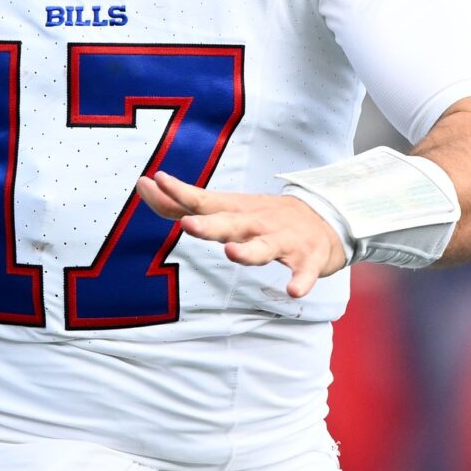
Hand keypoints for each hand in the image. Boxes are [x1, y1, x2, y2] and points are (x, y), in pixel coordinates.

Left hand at [136, 170, 346, 298]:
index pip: (202, 200)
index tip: (156, 180)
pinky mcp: (308, 258)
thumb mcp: (228, 208)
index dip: (179, 193)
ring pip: (264, 247)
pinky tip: (293, 291)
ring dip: (249, 251)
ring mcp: (283, 240)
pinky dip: (301, 280)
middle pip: (229, 224)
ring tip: (232, 254)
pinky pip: (304, 272)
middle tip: (186, 225)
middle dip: (208, 225)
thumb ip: (185, 203)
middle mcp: (256, 223)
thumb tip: (144, 187)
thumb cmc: (264, 217)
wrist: (326, 219)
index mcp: (236, 211)